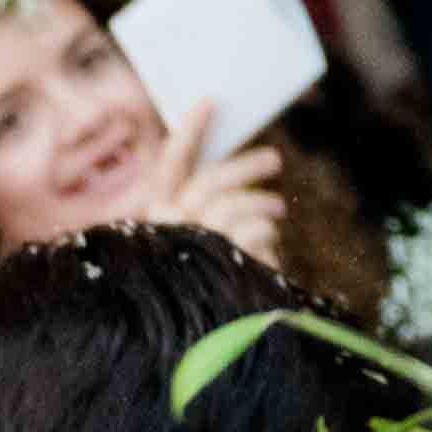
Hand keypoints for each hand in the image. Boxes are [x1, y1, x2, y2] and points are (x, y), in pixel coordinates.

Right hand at [158, 105, 294, 254]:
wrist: (204, 331)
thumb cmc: (201, 269)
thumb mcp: (195, 229)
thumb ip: (203, 195)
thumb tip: (227, 149)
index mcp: (157, 215)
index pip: (171, 166)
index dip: (189, 132)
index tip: (210, 101)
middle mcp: (170, 230)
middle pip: (210, 182)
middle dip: (245, 165)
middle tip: (274, 158)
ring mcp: (195, 249)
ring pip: (234, 207)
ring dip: (261, 203)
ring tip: (275, 207)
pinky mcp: (222, 266)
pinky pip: (255, 234)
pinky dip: (266, 235)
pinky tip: (267, 243)